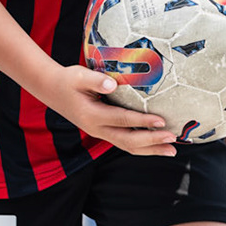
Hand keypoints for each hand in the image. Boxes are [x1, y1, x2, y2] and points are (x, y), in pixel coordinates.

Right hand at [38, 63, 178, 155]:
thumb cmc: (68, 79)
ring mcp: (100, 133)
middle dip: (152, 141)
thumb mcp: (78, 75)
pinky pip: (125, 143)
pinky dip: (143, 147)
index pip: (122, 120)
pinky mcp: (103, 132)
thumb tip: (113, 85)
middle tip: (173, 139)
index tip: (162, 121)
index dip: (142, 122)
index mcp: (91, 115)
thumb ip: (95, 80)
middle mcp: (96, 129)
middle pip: (128, 141)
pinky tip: (157, 146)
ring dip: (151, 149)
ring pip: (128, 147)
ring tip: (172, 150)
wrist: (52, 90)